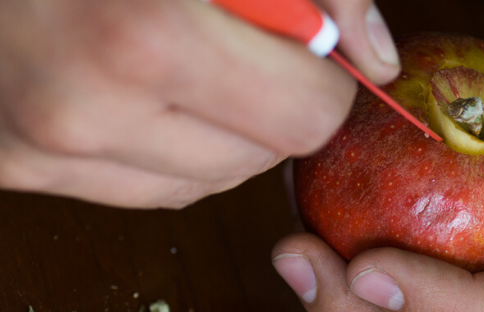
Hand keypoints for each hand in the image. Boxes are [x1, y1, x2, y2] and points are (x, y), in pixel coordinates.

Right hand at [0, 0, 398, 207]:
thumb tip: (377, 59)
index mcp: (143, 38)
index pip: (306, 117)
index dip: (321, 78)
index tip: (307, 49)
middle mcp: (84, 111)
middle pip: (260, 159)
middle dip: (273, 104)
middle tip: (241, 46)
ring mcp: (43, 150)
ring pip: (205, 183)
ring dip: (225, 130)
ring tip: (189, 58)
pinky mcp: (19, 166)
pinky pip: (143, 186)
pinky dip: (170, 147)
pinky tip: (149, 89)